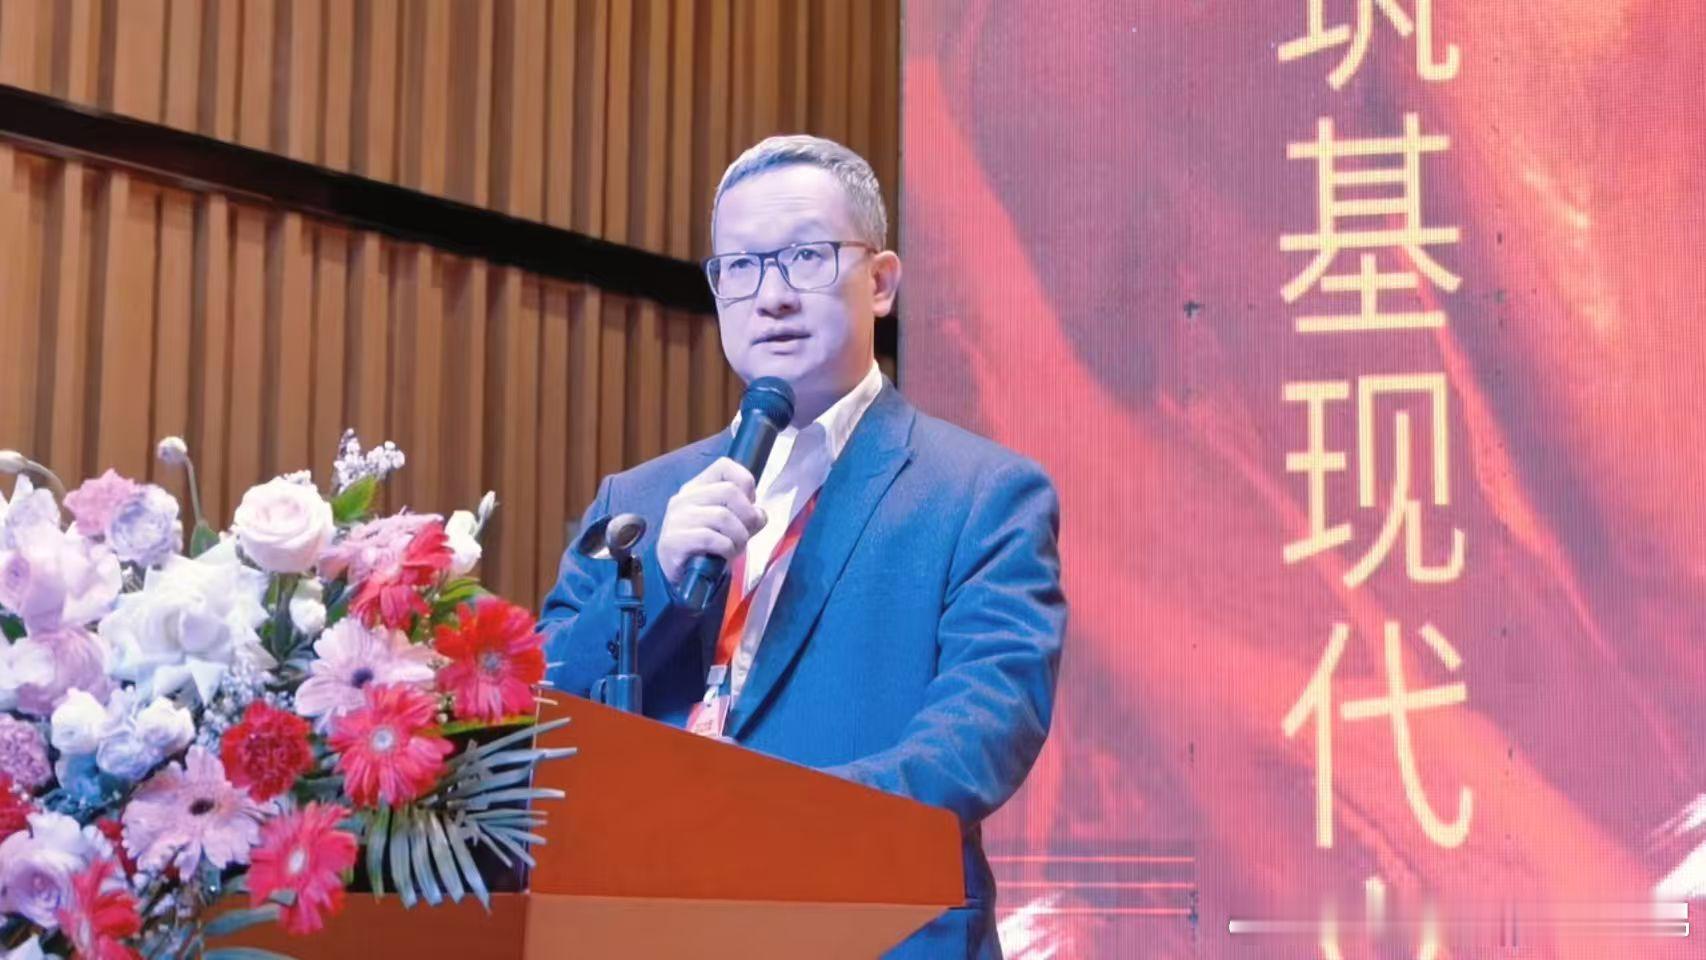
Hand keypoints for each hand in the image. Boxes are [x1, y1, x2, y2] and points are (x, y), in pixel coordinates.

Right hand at [656, 457, 766, 589]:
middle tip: (747, 533)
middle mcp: (684, 498)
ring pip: (722, 516)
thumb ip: (747, 515)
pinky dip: (726, 548)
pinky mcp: (673, 540)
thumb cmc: (707, 547)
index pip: (724, 466)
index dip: (745, 482)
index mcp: (697, 487)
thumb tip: (759, 514)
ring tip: (735, 547)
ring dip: (739, 536)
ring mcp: (676, 518)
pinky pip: (710, 538)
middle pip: (729, 491)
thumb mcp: (730, 526)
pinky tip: (724, 555)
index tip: (749, 504)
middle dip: (747, 515)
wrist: (680, 577)